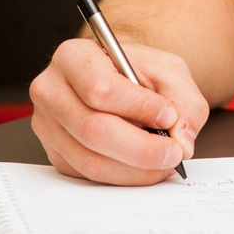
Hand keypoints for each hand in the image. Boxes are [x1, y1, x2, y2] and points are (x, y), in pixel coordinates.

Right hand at [29, 38, 208, 184]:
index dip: (138, 107)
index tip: (170, 116)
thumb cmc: (138, 71)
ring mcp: (48, 127)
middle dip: (141, 148)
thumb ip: (184, 101)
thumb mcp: (169, 71)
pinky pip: (89, 175)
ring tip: (164, 160)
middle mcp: (51, 92)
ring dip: (135, 169)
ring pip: (91, 160)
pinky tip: (144, 167)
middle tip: (174, 152)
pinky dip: (124, 176)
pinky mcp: (56, 153)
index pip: (100, 89)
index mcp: (73, 57)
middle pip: (93, 130)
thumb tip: (182, 141)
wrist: (119, 78)